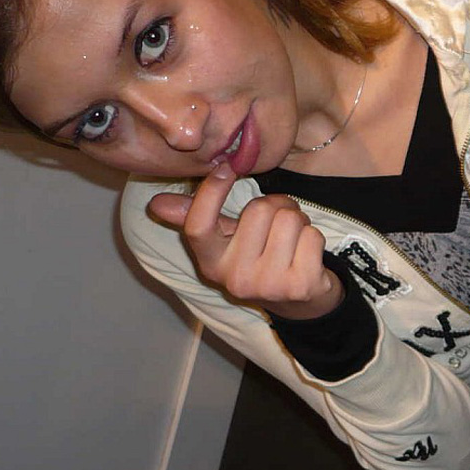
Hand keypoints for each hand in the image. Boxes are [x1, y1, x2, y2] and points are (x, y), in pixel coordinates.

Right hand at [147, 162, 342, 319]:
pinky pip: (311, 235)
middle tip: (277, 223)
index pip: (199, 226)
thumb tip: (155, 203)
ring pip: (289, 219)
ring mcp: (268, 285)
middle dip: (276, 206)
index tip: (225, 167)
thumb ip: (197, 217)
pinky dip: (313, 237)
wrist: (299, 301)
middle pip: (259, 210)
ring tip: (293, 238)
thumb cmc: (260, 258)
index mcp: (212, 264)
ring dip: (298, 220)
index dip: (210, 193)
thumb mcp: (226, 242)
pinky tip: (306, 253)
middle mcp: (236, 279)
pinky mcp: (301, 286)